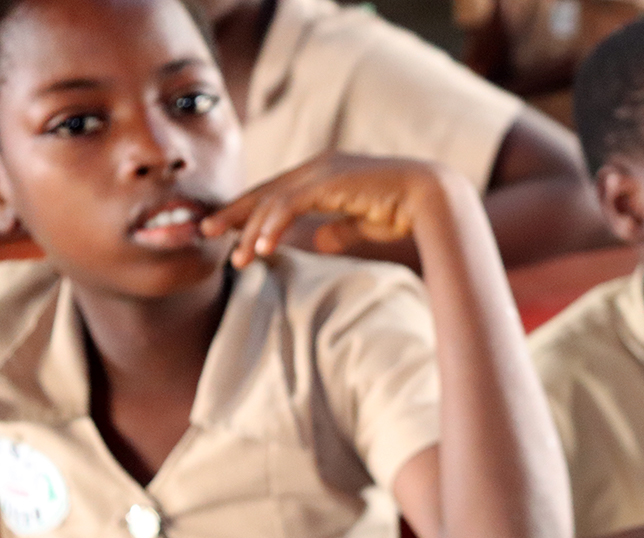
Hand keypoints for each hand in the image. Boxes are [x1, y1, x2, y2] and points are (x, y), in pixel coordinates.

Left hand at [202, 153, 448, 267]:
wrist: (433, 199)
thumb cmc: (405, 210)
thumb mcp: (363, 222)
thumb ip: (338, 229)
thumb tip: (317, 241)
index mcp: (324, 174)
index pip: (277, 192)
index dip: (249, 211)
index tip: (227, 231)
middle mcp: (317, 167)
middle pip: (264, 192)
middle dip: (233, 214)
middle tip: (205, 234)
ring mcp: (322, 172)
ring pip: (271, 201)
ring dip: (249, 230)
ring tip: (236, 258)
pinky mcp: (329, 182)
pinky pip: (289, 205)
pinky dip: (271, 227)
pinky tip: (261, 248)